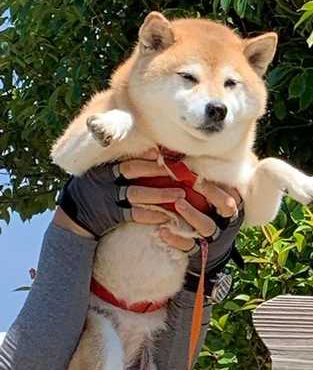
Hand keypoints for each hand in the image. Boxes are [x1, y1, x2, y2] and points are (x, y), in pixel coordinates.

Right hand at [57, 147, 244, 280]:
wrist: (74, 216)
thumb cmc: (93, 190)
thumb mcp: (98, 173)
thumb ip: (117, 163)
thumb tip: (150, 152)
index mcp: (103, 168)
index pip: (124, 158)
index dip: (143, 156)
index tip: (160, 153)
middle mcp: (105, 181)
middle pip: (133, 173)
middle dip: (156, 171)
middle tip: (180, 173)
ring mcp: (108, 199)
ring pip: (137, 195)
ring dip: (160, 194)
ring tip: (180, 195)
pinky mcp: (112, 216)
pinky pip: (134, 215)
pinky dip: (151, 215)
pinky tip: (167, 215)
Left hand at [119, 157, 241, 251]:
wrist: (209, 245)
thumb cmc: (210, 211)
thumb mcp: (218, 194)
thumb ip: (218, 177)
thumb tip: (218, 151)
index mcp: (232, 206)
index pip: (234, 193)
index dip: (222, 184)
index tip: (206, 174)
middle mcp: (225, 221)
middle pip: (227, 208)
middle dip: (212, 195)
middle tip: (196, 183)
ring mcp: (213, 237)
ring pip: (206, 226)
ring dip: (193, 214)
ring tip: (177, 204)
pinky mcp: (198, 250)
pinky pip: (188, 246)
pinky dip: (175, 239)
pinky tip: (162, 231)